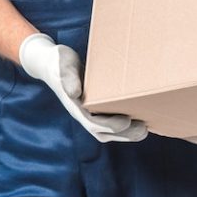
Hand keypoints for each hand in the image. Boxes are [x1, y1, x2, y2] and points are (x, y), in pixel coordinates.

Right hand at [18, 33, 149, 142]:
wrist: (51, 63)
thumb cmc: (59, 62)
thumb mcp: (63, 65)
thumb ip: (68, 78)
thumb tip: (74, 94)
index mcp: (75, 106)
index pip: (93, 123)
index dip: (110, 125)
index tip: (126, 121)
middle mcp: (83, 113)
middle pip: (104, 132)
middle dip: (124, 134)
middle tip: (143, 129)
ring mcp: (89, 112)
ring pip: (109, 130)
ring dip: (127, 133)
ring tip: (145, 128)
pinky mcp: (96, 107)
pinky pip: (111, 120)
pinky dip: (125, 124)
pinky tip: (139, 118)